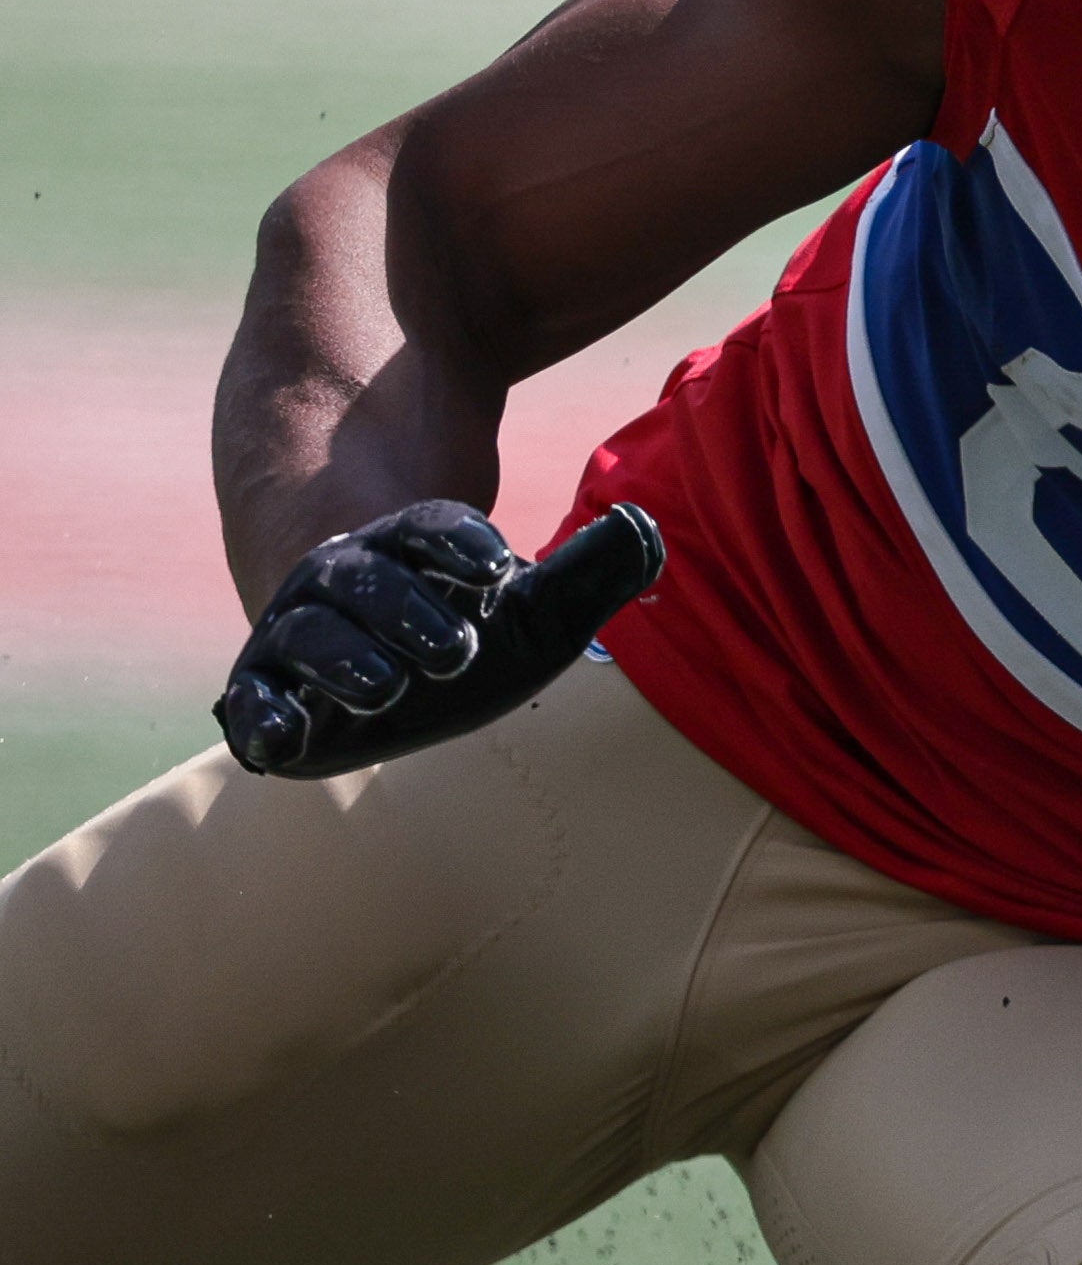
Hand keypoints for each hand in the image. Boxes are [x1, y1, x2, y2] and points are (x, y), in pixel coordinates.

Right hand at [219, 501, 662, 781]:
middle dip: (406, 608)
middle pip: (366, 578)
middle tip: (457, 651)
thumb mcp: (537, 610)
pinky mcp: (267, 691)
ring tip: (387, 687)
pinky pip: (252, 696)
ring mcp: (301, 633)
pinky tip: (282, 737)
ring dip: (343, 657)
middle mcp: (346, 580)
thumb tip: (646, 527)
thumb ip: (589, 571)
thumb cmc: (467, 633)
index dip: (460, 543)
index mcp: (410, 549)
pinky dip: (262, 714)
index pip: (429, 528)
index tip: (499, 568)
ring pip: (308, 632)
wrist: (381, 670)